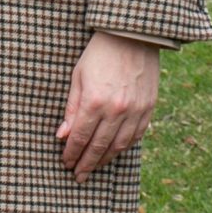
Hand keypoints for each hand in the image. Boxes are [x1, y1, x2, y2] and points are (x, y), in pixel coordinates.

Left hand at [56, 31, 160, 182]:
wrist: (132, 37)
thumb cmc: (98, 54)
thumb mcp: (78, 77)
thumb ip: (71, 109)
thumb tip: (63, 135)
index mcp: (94, 101)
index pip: (80, 137)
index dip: (72, 153)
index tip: (66, 163)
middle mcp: (116, 110)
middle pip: (99, 146)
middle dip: (86, 163)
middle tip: (78, 176)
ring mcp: (135, 111)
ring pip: (119, 145)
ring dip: (105, 159)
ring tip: (94, 167)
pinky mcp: (149, 108)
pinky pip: (136, 136)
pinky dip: (123, 147)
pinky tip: (114, 151)